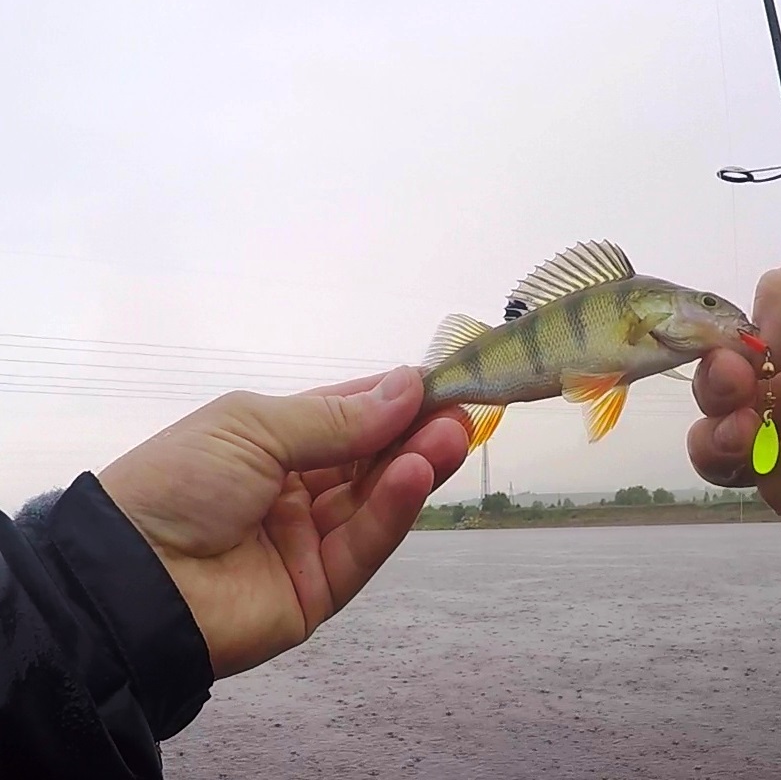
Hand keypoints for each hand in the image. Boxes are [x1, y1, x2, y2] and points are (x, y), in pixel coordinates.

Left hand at [97, 366, 467, 678]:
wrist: (126, 579)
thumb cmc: (177, 483)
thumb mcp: (253, 427)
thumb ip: (336, 417)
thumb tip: (406, 387)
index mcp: (272, 443)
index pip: (348, 416)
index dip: (393, 399)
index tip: (441, 382)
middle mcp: (296, 490)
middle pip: (371, 459)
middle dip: (416, 433)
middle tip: (463, 412)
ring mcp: (310, 541)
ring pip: (376, 500)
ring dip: (416, 466)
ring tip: (453, 437)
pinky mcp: (320, 589)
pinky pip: (365, 546)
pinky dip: (395, 510)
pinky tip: (417, 475)